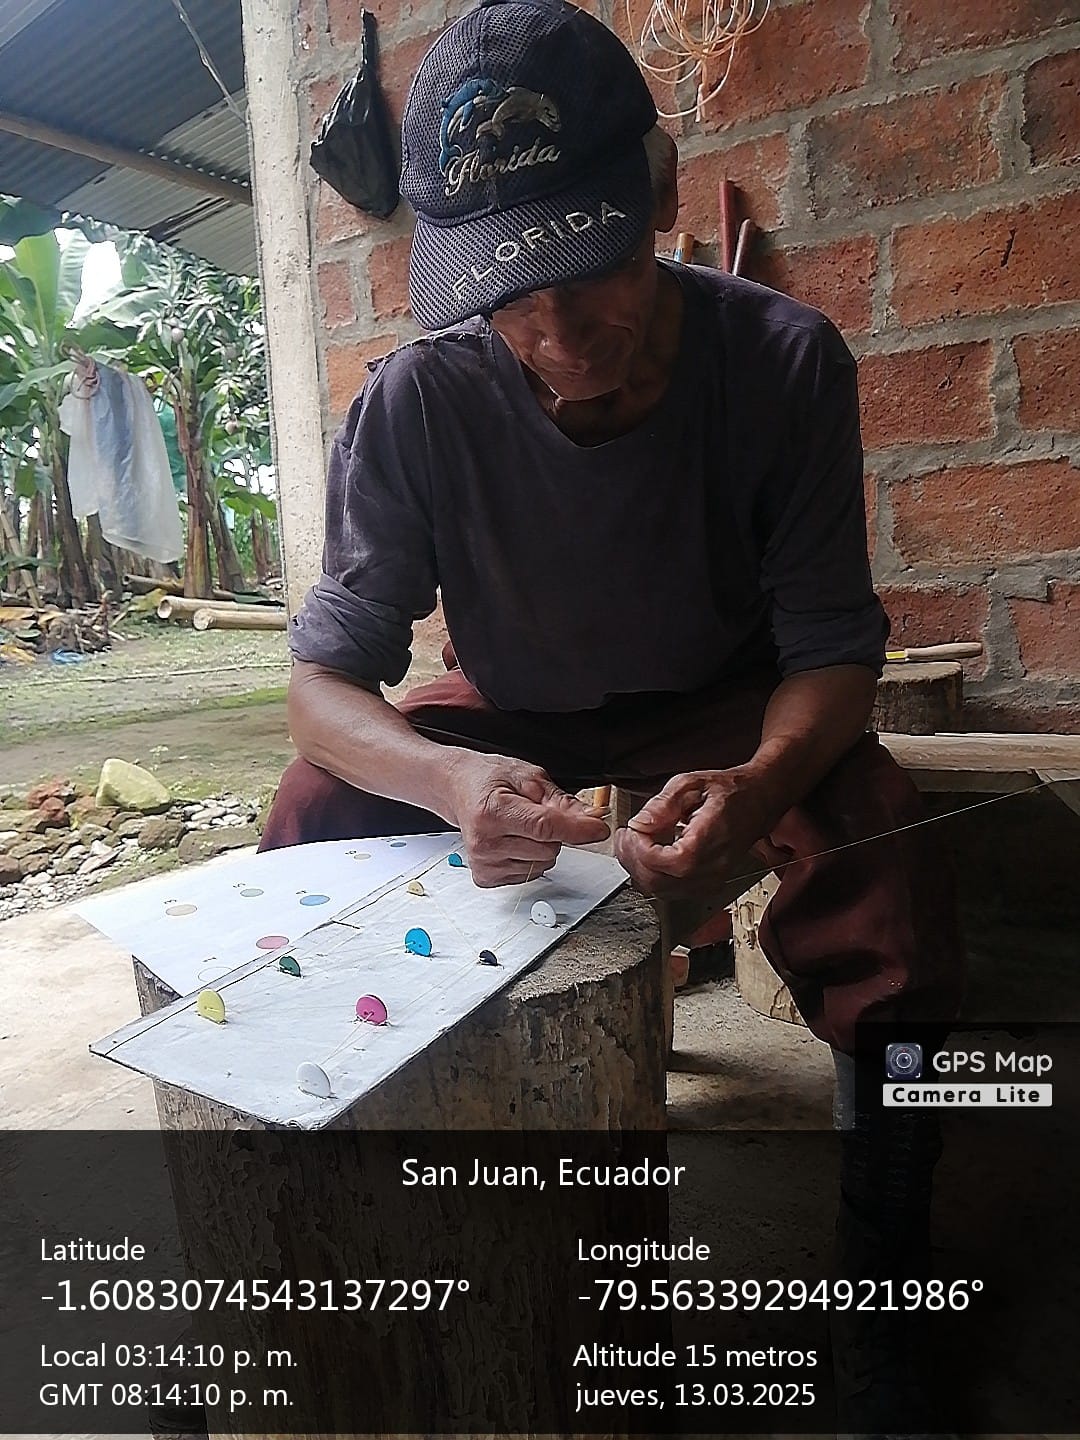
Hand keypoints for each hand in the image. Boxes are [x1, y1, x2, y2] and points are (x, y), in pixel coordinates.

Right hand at [442, 751, 609, 887]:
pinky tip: (513, 841)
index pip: (545, 827)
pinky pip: (530, 873)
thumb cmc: (489, 780)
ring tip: (520, 826)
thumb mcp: (529, 777)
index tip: (599, 828)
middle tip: (534, 813)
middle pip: (548, 848)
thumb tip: (592, 819)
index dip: (577, 829)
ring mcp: (484, 863)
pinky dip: (529, 858)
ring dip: (541, 845)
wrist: (457, 788)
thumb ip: (562, 801)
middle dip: (554, 832)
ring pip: (543, 863)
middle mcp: (484, 841)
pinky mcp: (485, 877)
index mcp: (493, 811)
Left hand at [613, 768, 776, 898]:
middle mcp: (712, 867)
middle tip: (626, 837)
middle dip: (633, 860)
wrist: (759, 800)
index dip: (639, 849)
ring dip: (640, 870)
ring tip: (635, 843)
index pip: (664, 862)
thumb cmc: (730, 791)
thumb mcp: (691, 783)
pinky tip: (650, 854)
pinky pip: (672, 891)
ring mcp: (711, 880)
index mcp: (709, 841)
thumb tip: (640, 824)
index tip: (631, 830)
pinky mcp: (707, 884)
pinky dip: (654, 876)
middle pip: (658, 882)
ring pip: (662, 891)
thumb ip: (663, 803)